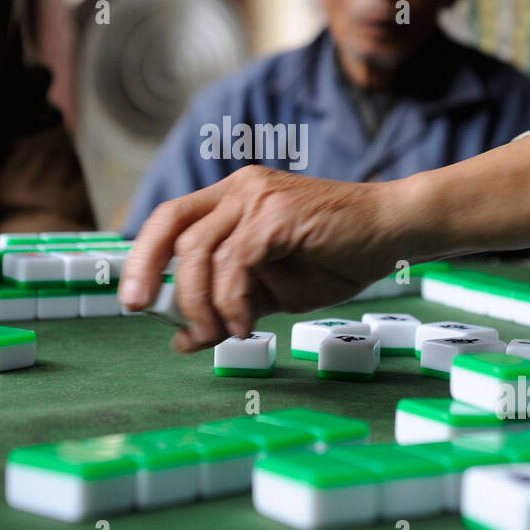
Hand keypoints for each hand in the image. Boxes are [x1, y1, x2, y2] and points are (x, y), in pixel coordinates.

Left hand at [120, 167, 405, 352]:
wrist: (394, 232)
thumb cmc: (338, 257)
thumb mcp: (272, 292)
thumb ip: (228, 307)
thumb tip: (180, 340)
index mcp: (232, 198)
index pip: (170, 219)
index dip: (143, 256)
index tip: (134, 299)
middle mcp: (238, 189)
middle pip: (169, 223)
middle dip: (145, 268)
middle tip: (136, 309)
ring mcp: (256, 197)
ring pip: (199, 251)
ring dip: (200, 303)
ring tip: (220, 335)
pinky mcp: (276, 214)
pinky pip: (234, 262)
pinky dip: (231, 301)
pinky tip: (244, 324)